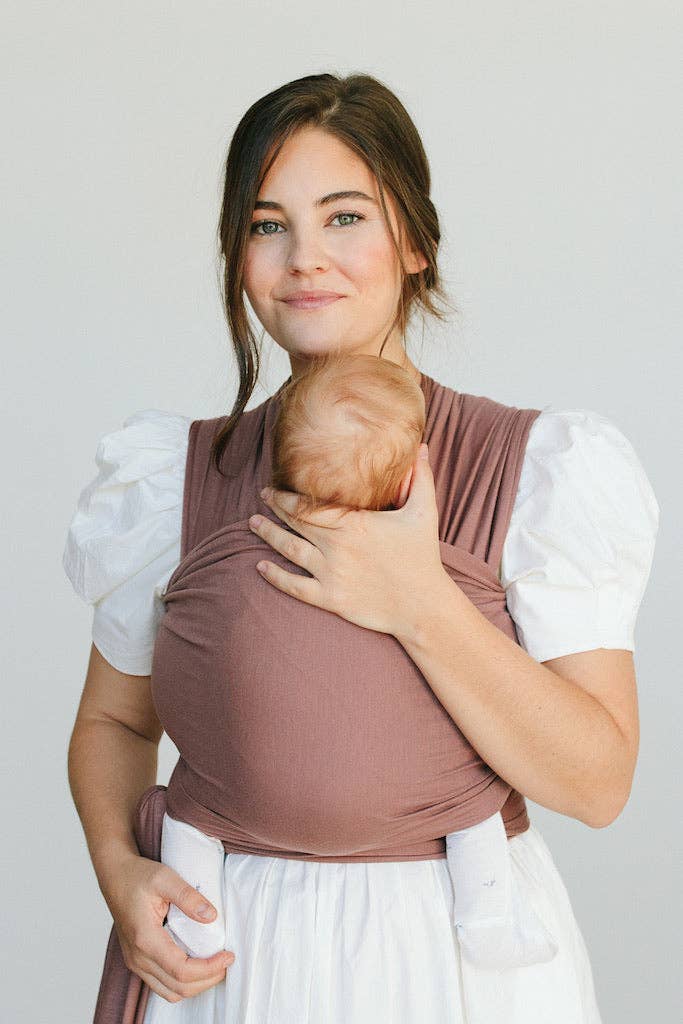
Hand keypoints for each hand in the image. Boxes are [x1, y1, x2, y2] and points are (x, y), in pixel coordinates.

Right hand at [105, 851, 234, 1003]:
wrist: (115, 876)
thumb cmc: (137, 876)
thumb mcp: (165, 877)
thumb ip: (188, 897)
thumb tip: (211, 916)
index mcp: (145, 938)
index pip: (181, 970)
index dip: (209, 968)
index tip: (228, 956)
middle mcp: (137, 957)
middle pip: (178, 988)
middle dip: (207, 979)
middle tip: (227, 961)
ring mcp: (135, 961)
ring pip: (169, 991)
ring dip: (195, 985)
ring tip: (215, 965)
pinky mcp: (137, 960)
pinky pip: (161, 984)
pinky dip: (182, 982)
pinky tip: (196, 965)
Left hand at [249, 442, 446, 640]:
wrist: (424, 606)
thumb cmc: (423, 557)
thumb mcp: (425, 512)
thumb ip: (420, 477)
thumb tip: (422, 446)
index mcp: (354, 523)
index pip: (311, 505)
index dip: (288, 495)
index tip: (274, 487)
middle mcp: (337, 547)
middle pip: (296, 523)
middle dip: (275, 509)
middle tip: (261, 497)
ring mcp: (331, 574)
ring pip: (289, 550)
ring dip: (268, 535)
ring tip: (253, 524)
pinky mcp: (330, 598)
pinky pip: (295, 586)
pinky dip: (275, 576)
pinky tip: (260, 567)